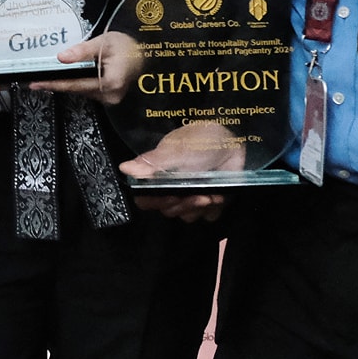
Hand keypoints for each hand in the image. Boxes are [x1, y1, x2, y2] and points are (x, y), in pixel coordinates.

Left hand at [30, 32, 138, 103]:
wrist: (144, 53)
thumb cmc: (127, 45)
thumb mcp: (104, 42)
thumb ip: (82, 51)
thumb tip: (61, 57)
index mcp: (111, 82)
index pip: (76, 84)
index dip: (55, 84)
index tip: (36, 83)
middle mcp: (111, 95)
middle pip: (77, 90)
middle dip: (55, 85)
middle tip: (33, 83)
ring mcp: (111, 98)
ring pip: (81, 91)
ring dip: (64, 85)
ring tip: (43, 80)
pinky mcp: (109, 97)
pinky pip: (87, 91)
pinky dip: (75, 84)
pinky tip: (62, 80)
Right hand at [119, 121, 241, 223]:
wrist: (235, 142)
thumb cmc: (201, 142)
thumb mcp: (176, 151)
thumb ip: (151, 163)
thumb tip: (123, 168)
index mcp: (160, 175)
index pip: (146, 199)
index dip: (153, 202)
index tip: (166, 197)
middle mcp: (173, 188)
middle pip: (168, 210)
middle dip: (181, 205)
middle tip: (196, 195)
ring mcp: (193, 195)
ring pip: (187, 216)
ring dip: (198, 207)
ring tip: (211, 194)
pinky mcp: (212, 201)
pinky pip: (208, 216)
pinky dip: (214, 208)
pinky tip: (219, 195)